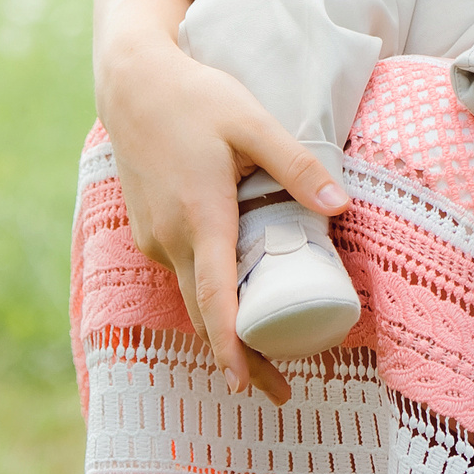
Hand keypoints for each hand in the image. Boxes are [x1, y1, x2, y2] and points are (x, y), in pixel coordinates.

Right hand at [102, 37, 348, 403]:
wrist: (131, 83)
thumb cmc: (195, 98)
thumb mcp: (252, 122)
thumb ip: (295, 165)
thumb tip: (341, 206)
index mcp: (200, 217)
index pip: (217, 300)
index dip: (233, 348)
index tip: (249, 387)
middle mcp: (170, 238)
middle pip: (204, 314)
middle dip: (237, 357)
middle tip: (277, 390)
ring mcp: (153, 237)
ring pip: (192, 294)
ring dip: (222, 326)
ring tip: (263, 350)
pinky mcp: (147, 229)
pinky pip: (182, 272)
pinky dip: (208, 294)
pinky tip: (234, 293)